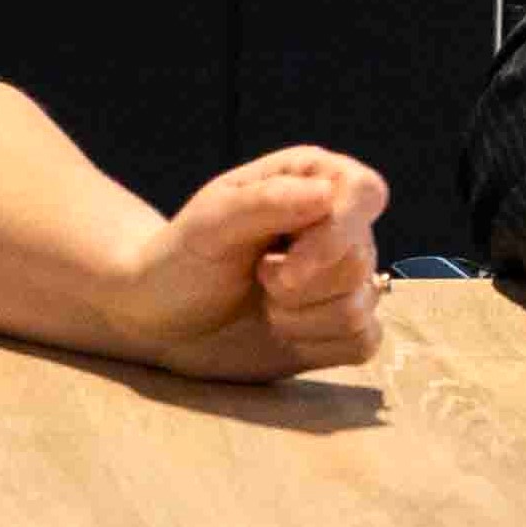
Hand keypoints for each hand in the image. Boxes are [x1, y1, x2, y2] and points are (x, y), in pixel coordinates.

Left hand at [103, 147, 389, 379]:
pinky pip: (362, 342)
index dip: (339, 230)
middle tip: (258, 279)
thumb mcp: (211, 223)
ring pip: (360, 305)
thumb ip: (266, 202)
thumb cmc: (181, 258)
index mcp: (312, 182)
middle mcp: (337, 227)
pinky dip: (316, 344)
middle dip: (300, 284)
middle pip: (358, 260)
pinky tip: (283, 331)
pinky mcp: (341, 328)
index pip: (364, 193)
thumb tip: (328, 194)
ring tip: (264, 304)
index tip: (288, 267)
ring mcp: (343, 280)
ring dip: (300, 317)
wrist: (160, 318)